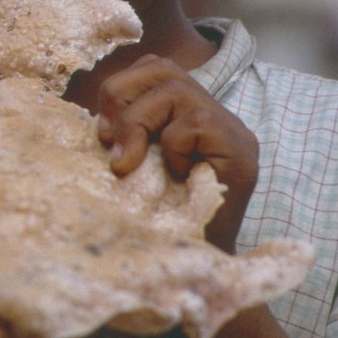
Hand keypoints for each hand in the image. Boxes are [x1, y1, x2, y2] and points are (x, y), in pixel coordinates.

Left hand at [97, 54, 257, 252]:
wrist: (200, 270)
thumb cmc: (162, 222)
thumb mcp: (136, 170)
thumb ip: (126, 137)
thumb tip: (96, 119)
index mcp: (190, 114)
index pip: (154, 68)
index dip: (120, 87)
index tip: (102, 131)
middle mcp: (217, 114)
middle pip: (162, 68)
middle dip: (122, 96)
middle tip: (108, 139)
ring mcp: (233, 130)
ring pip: (175, 88)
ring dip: (138, 122)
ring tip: (128, 162)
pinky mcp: (241, 150)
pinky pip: (194, 122)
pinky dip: (171, 146)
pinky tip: (174, 174)